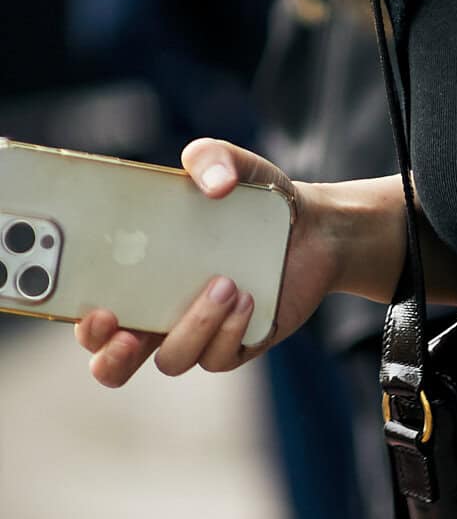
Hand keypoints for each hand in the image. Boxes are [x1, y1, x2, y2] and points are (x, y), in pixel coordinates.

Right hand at [75, 138, 356, 389]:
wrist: (311, 231)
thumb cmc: (254, 202)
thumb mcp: (234, 166)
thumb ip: (212, 156)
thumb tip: (212, 181)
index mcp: (134, 276)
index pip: (90, 313)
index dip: (82, 323)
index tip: (92, 307)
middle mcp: (157, 313)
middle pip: (113, 362)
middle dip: (111, 356)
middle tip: (127, 332)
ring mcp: (196, 334)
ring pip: (172, 358)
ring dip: (191, 326)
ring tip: (225, 284)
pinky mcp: (234, 346)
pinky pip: (218, 359)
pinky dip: (228, 331)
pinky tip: (247, 298)